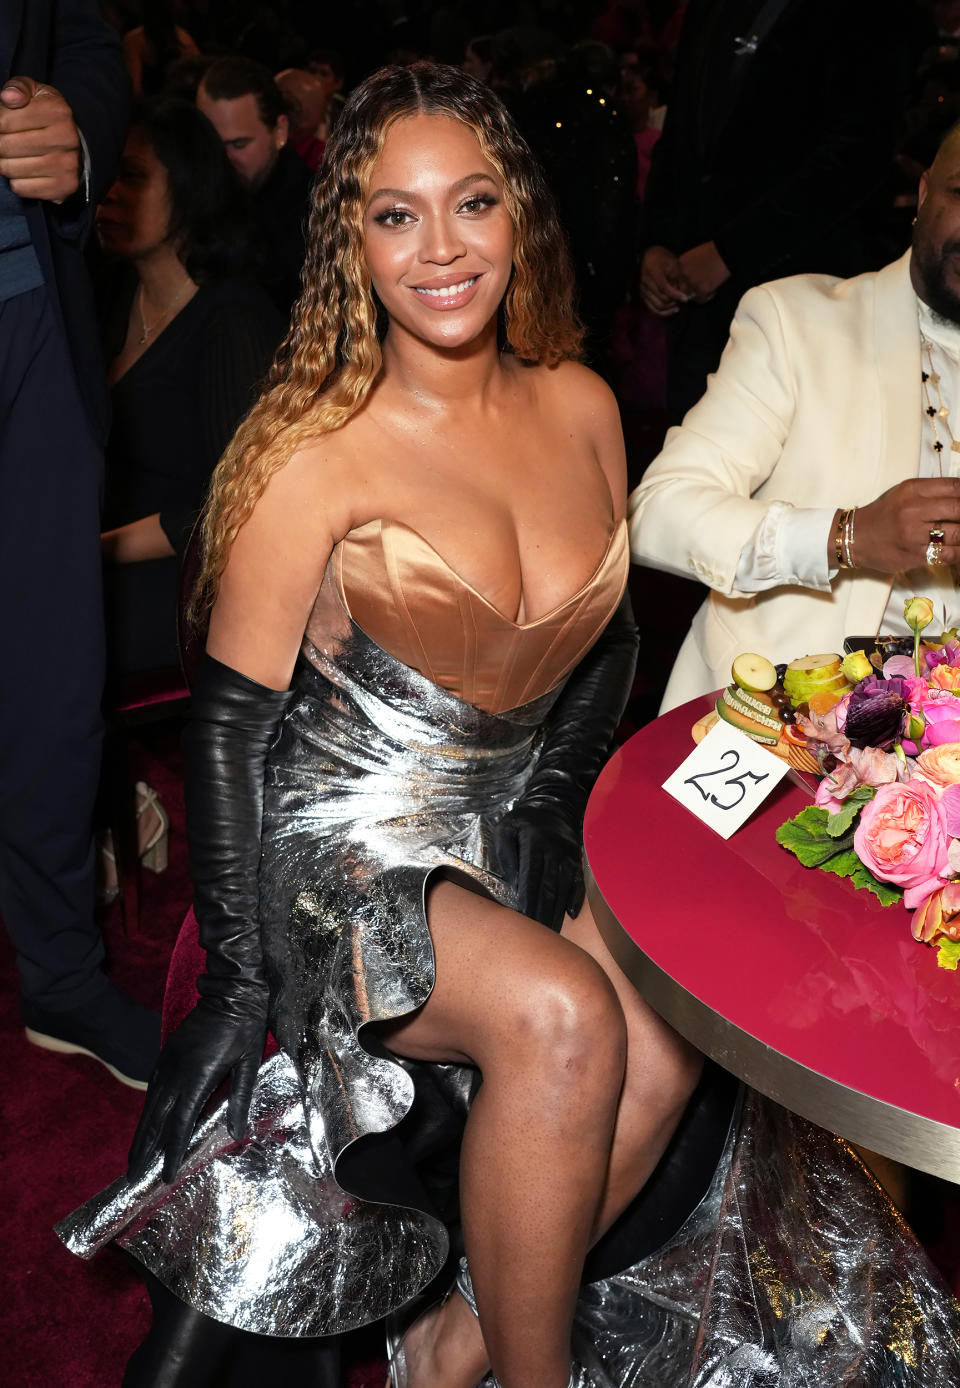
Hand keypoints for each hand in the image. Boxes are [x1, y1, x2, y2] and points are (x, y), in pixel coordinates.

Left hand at [0, 78, 81, 202]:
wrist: (79, 144)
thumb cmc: (47, 115)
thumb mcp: (35, 92)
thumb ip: (18, 88)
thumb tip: (7, 97)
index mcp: (57, 112)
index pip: (4, 121)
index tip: (1, 125)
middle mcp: (65, 139)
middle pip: (5, 146)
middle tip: (3, 141)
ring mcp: (66, 166)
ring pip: (10, 169)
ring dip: (4, 163)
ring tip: (12, 155)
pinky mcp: (63, 187)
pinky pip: (21, 188)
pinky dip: (16, 180)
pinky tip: (24, 170)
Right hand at [127, 997, 266, 1184]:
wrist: (229, 991)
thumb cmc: (244, 1027)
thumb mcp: (250, 1063)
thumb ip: (241, 1097)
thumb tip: (236, 1133)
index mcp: (197, 1078)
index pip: (180, 1125)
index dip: (172, 1153)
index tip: (165, 1177)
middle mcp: (176, 1074)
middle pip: (156, 1121)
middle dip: (144, 1152)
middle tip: (133, 1180)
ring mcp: (168, 1064)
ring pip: (150, 1107)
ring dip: (141, 1135)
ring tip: (134, 1160)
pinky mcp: (166, 1056)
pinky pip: (153, 1091)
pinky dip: (147, 1113)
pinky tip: (145, 1126)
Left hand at [494, 800, 583, 933]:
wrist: (554, 806)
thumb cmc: (524, 820)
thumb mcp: (505, 828)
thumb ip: (504, 852)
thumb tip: (511, 879)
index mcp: (534, 844)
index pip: (531, 876)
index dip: (528, 898)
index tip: (523, 918)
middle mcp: (553, 852)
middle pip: (548, 887)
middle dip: (542, 912)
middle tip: (537, 934)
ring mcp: (567, 857)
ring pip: (562, 889)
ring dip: (557, 911)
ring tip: (550, 931)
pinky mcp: (575, 861)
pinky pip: (578, 882)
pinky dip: (575, 899)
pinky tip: (570, 915)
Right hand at [640, 245, 692, 316]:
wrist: (648, 257)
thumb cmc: (663, 259)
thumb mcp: (673, 263)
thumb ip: (680, 278)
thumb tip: (688, 293)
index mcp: (653, 272)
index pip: (664, 287)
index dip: (676, 294)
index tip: (686, 298)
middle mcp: (645, 282)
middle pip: (661, 298)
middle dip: (675, 301)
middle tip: (685, 299)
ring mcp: (643, 290)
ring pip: (657, 306)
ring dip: (670, 308)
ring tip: (679, 305)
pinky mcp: (643, 296)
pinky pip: (653, 309)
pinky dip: (663, 312)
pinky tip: (673, 310)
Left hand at [676, 241, 730, 302]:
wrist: (726, 252)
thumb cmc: (712, 251)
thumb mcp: (693, 255)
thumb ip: (685, 266)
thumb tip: (685, 278)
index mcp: (680, 264)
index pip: (673, 279)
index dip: (681, 282)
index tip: (690, 281)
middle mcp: (683, 275)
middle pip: (680, 289)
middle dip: (688, 290)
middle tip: (698, 288)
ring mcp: (692, 283)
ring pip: (689, 296)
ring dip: (697, 295)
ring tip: (706, 290)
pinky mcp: (702, 291)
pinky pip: (701, 300)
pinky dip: (707, 297)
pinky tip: (713, 291)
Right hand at [847, 478, 959, 572]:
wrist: (855, 538)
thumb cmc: (883, 515)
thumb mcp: (904, 493)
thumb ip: (932, 492)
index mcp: (912, 490)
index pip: (954, 486)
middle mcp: (913, 510)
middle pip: (958, 508)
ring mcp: (913, 534)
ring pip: (958, 533)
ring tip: (959, 533)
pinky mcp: (914, 555)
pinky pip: (949, 554)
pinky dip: (959, 551)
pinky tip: (957, 547)